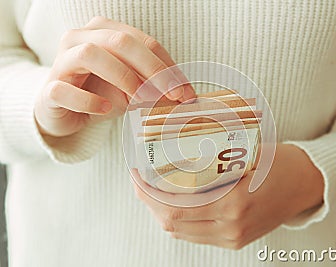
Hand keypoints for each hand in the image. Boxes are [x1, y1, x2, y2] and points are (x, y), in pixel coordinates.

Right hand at [34, 16, 195, 136]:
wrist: (61, 109)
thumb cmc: (99, 92)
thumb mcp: (131, 88)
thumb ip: (152, 87)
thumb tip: (182, 96)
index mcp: (105, 32)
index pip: (144, 42)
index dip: (168, 66)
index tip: (186, 91)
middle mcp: (81, 38)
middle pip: (120, 42)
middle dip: (152, 69)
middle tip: (173, 95)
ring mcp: (62, 61)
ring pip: (90, 54)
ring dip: (122, 77)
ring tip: (140, 99)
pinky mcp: (50, 88)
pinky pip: (66, 90)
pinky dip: (89, 100)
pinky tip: (106, 110)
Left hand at [133, 144, 323, 248]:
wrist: (307, 185)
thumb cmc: (279, 162)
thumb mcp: (248, 153)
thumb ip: (212, 160)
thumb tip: (175, 151)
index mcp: (234, 204)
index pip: (174, 208)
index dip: (148, 193)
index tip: (137, 173)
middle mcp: (231, 227)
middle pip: (172, 224)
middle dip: (149, 201)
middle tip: (141, 179)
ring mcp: (233, 238)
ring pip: (181, 232)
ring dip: (161, 211)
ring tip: (154, 189)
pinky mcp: (234, 241)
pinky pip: (195, 234)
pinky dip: (179, 219)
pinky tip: (175, 202)